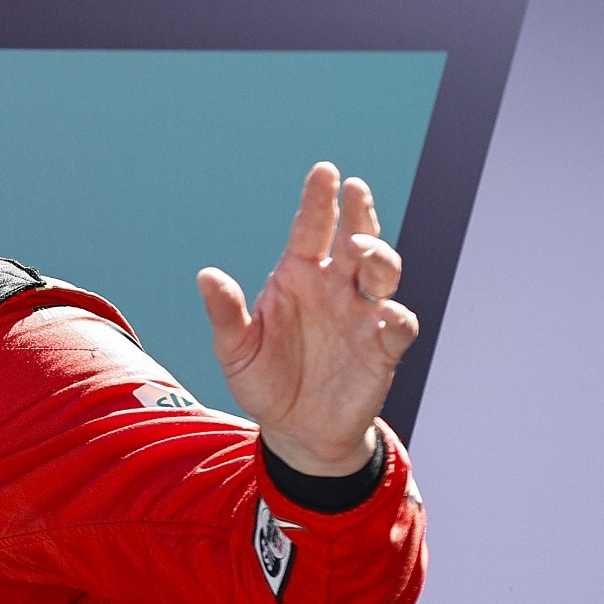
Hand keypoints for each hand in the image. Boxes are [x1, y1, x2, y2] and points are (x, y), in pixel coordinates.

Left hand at [197, 162, 418, 475]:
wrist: (294, 431)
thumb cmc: (264, 380)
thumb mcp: (235, 349)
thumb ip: (225, 313)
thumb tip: (205, 276)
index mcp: (298, 275)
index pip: (311, 228)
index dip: (320, 199)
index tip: (325, 171)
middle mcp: (335, 286)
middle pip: (356, 238)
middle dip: (359, 213)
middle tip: (355, 190)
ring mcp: (362, 315)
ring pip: (384, 272)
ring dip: (378, 256)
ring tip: (360, 249)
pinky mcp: (383, 349)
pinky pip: (398, 326)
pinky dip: (395, 319)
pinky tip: (383, 317)